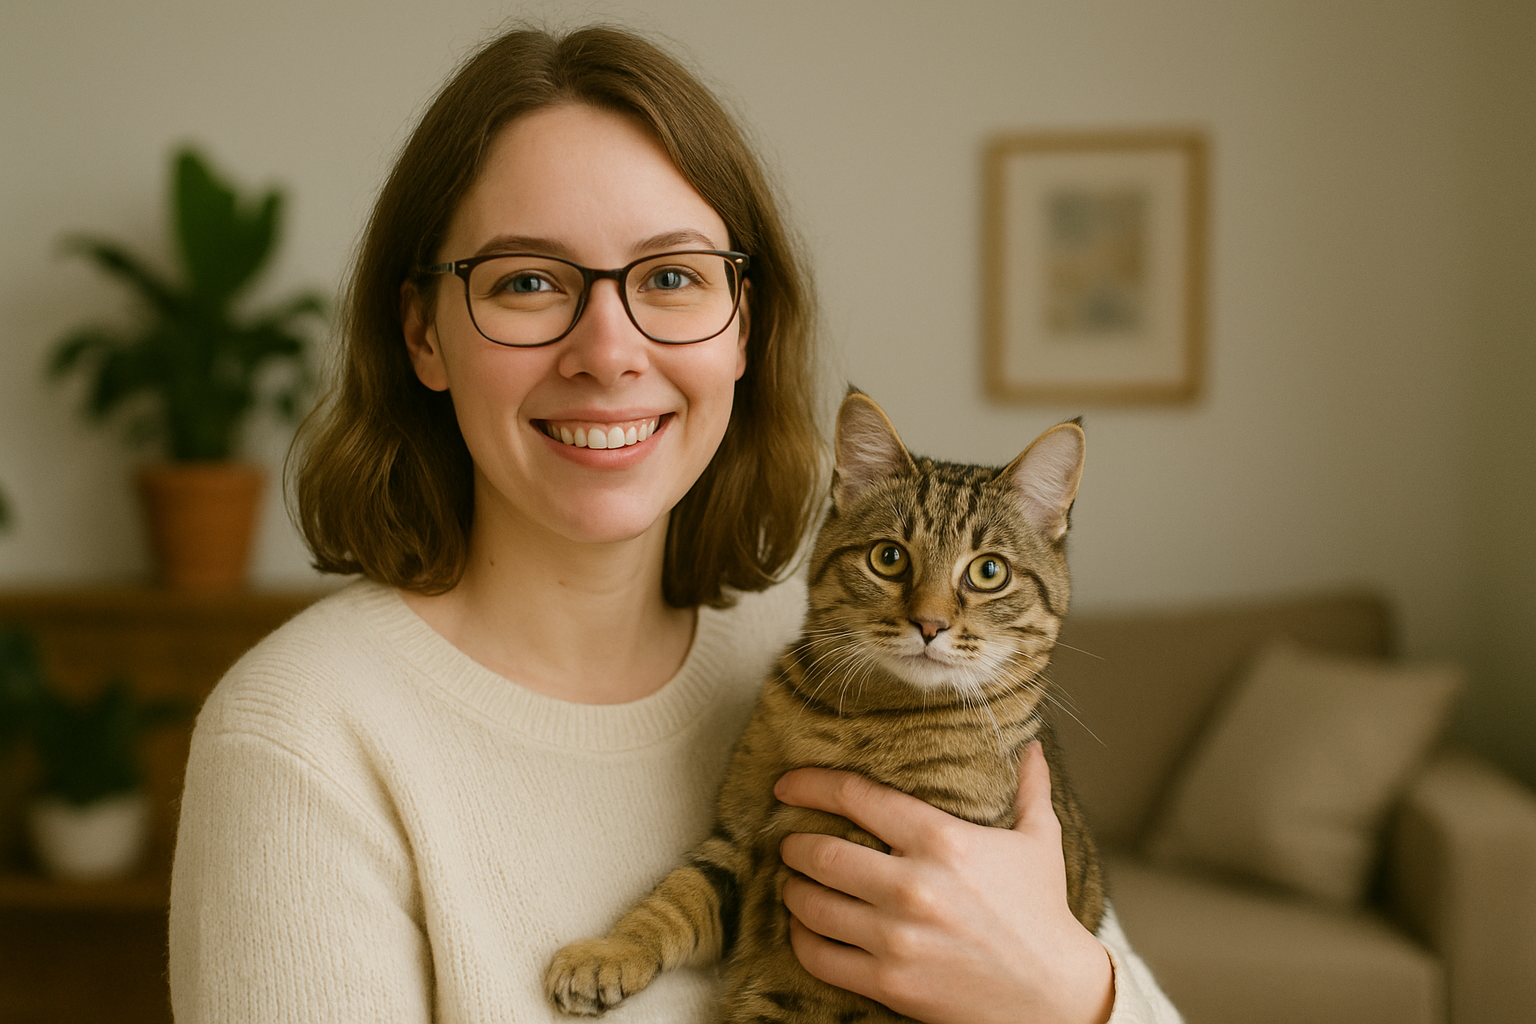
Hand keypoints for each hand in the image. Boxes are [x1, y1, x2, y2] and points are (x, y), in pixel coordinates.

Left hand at [774, 741, 1112, 1023]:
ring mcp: (898, 938)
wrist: (1056, 997)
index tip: (787, 786)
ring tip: (794, 884)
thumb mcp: (1039, 842)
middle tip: (790, 843)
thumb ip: (1029, 789)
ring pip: (811, 905)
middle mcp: (913, 886)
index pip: (857, 797)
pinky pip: (819, 956)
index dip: (811, 785)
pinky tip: (805, 929)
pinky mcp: (890, 983)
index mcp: (942, 840)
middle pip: (821, 853)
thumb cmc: (1044, 915)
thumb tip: (1032, 745)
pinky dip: (801, 939)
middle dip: (795, 845)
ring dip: (793, 890)